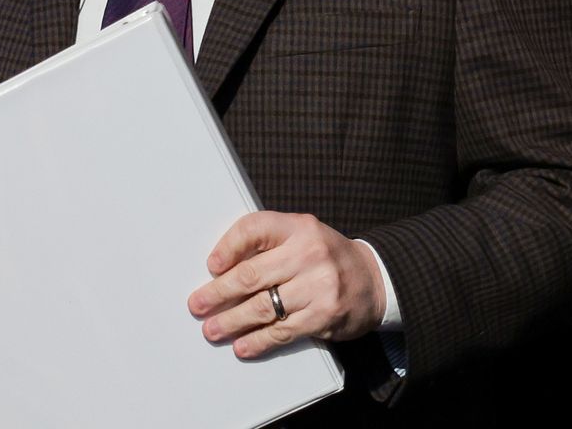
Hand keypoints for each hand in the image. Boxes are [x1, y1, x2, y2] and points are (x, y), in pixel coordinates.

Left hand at [187, 211, 386, 358]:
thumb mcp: (302, 236)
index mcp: (299, 227)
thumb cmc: (326, 258)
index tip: (211, 265)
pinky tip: (243, 345)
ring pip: (262, 307)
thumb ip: (269, 245)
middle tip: (198, 305)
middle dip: (218, 293)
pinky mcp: (323, 316)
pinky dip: (258, 341)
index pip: (254, 229)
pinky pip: (281, 331)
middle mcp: (309, 253)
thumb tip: (221, 269)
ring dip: (232, 321)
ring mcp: (318, 286)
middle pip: (251, 275)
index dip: (228, 247)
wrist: (374, 280)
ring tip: (213, 329)